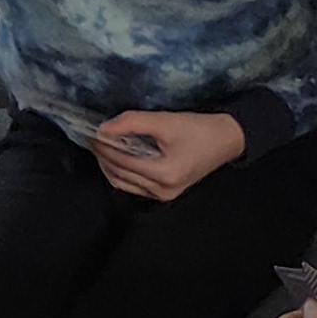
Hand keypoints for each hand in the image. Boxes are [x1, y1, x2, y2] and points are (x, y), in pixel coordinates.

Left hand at [91, 110, 244, 200]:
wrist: (227, 140)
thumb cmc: (199, 129)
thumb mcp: (165, 121)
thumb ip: (132, 122)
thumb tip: (103, 128)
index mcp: (163, 174)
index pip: (121, 161)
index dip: (103, 146)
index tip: (90, 132)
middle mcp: (162, 191)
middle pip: (119, 174)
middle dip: (102, 156)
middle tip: (91, 138)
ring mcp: (164, 196)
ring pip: (123, 183)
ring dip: (109, 166)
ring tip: (100, 147)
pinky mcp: (166, 194)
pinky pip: (134, 186)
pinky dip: (121, 173)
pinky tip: (116, 158)